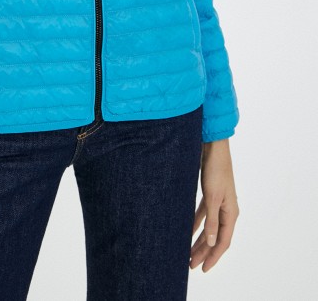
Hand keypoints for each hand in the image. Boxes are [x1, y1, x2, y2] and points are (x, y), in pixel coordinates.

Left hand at [190, 139, 239, 272]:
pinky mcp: (210, 195)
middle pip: (215, 237)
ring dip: (199, 240)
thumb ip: (212, 220)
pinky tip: (186, 231)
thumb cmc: (216, 170)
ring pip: (209, 228)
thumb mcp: (213, 197)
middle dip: (204, 251)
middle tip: (191, 265)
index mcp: (231, 213)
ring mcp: (218, 203)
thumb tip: (212, 241)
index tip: (203, 269)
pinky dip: (195, 224)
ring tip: (188, 253)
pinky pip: (203, 215)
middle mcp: (227, 210)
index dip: (213, 256)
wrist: (213, 148)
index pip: (223, 241)